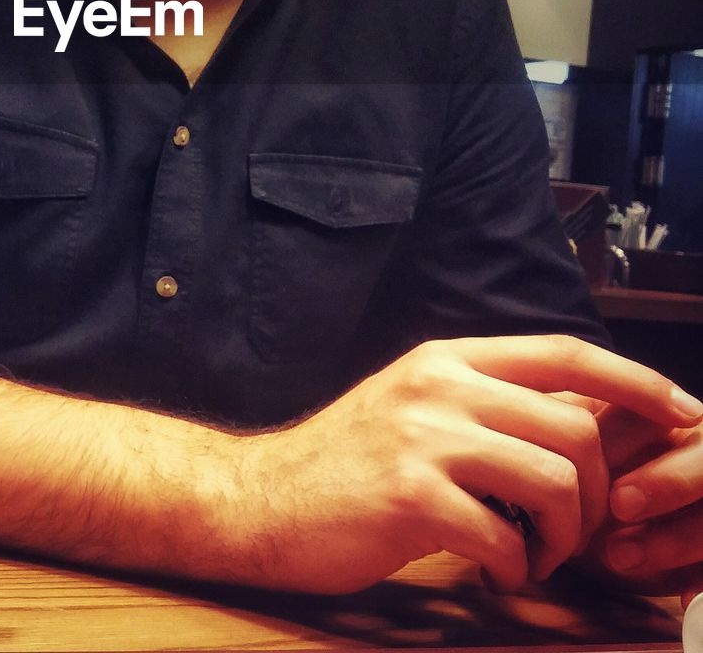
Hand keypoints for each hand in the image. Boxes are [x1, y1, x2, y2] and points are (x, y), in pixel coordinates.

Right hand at [233, 336, 701, 595]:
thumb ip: (485, 406)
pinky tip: (489, 571)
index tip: (683, 413)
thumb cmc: (347, 462)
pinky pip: (505, 540)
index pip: (564, 351)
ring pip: (554, 483)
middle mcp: (440, 385)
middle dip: (599, 496)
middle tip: (575, 534)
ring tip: (532, 557)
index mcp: (446, 358)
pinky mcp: (411, 496)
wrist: (262, 498)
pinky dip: (514, 570)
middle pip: (574, 428)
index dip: (636, 380)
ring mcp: (424, 437)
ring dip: (564, 540)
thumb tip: (580, 424)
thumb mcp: (415, 408)